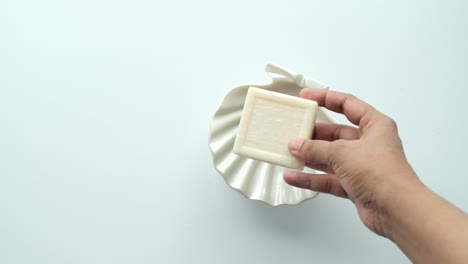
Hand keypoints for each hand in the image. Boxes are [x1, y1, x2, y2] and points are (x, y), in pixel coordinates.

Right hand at [283, 88, 421, 236]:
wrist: (396, 210)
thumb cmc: (382, 174)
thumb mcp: (343, 153)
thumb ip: (316, 148)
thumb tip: (297, 145)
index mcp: (375, 126)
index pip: (348, 104)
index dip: (326, 98)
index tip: (307, 97)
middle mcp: (369, 144)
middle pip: (335, 134)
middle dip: (313, 135)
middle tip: (294, 132)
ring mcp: (361, 166)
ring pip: (330, 158)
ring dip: (310, 157)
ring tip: (290, 153)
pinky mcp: (354, 185)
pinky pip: (328, 179)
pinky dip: (311, 178)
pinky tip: (294, 176)